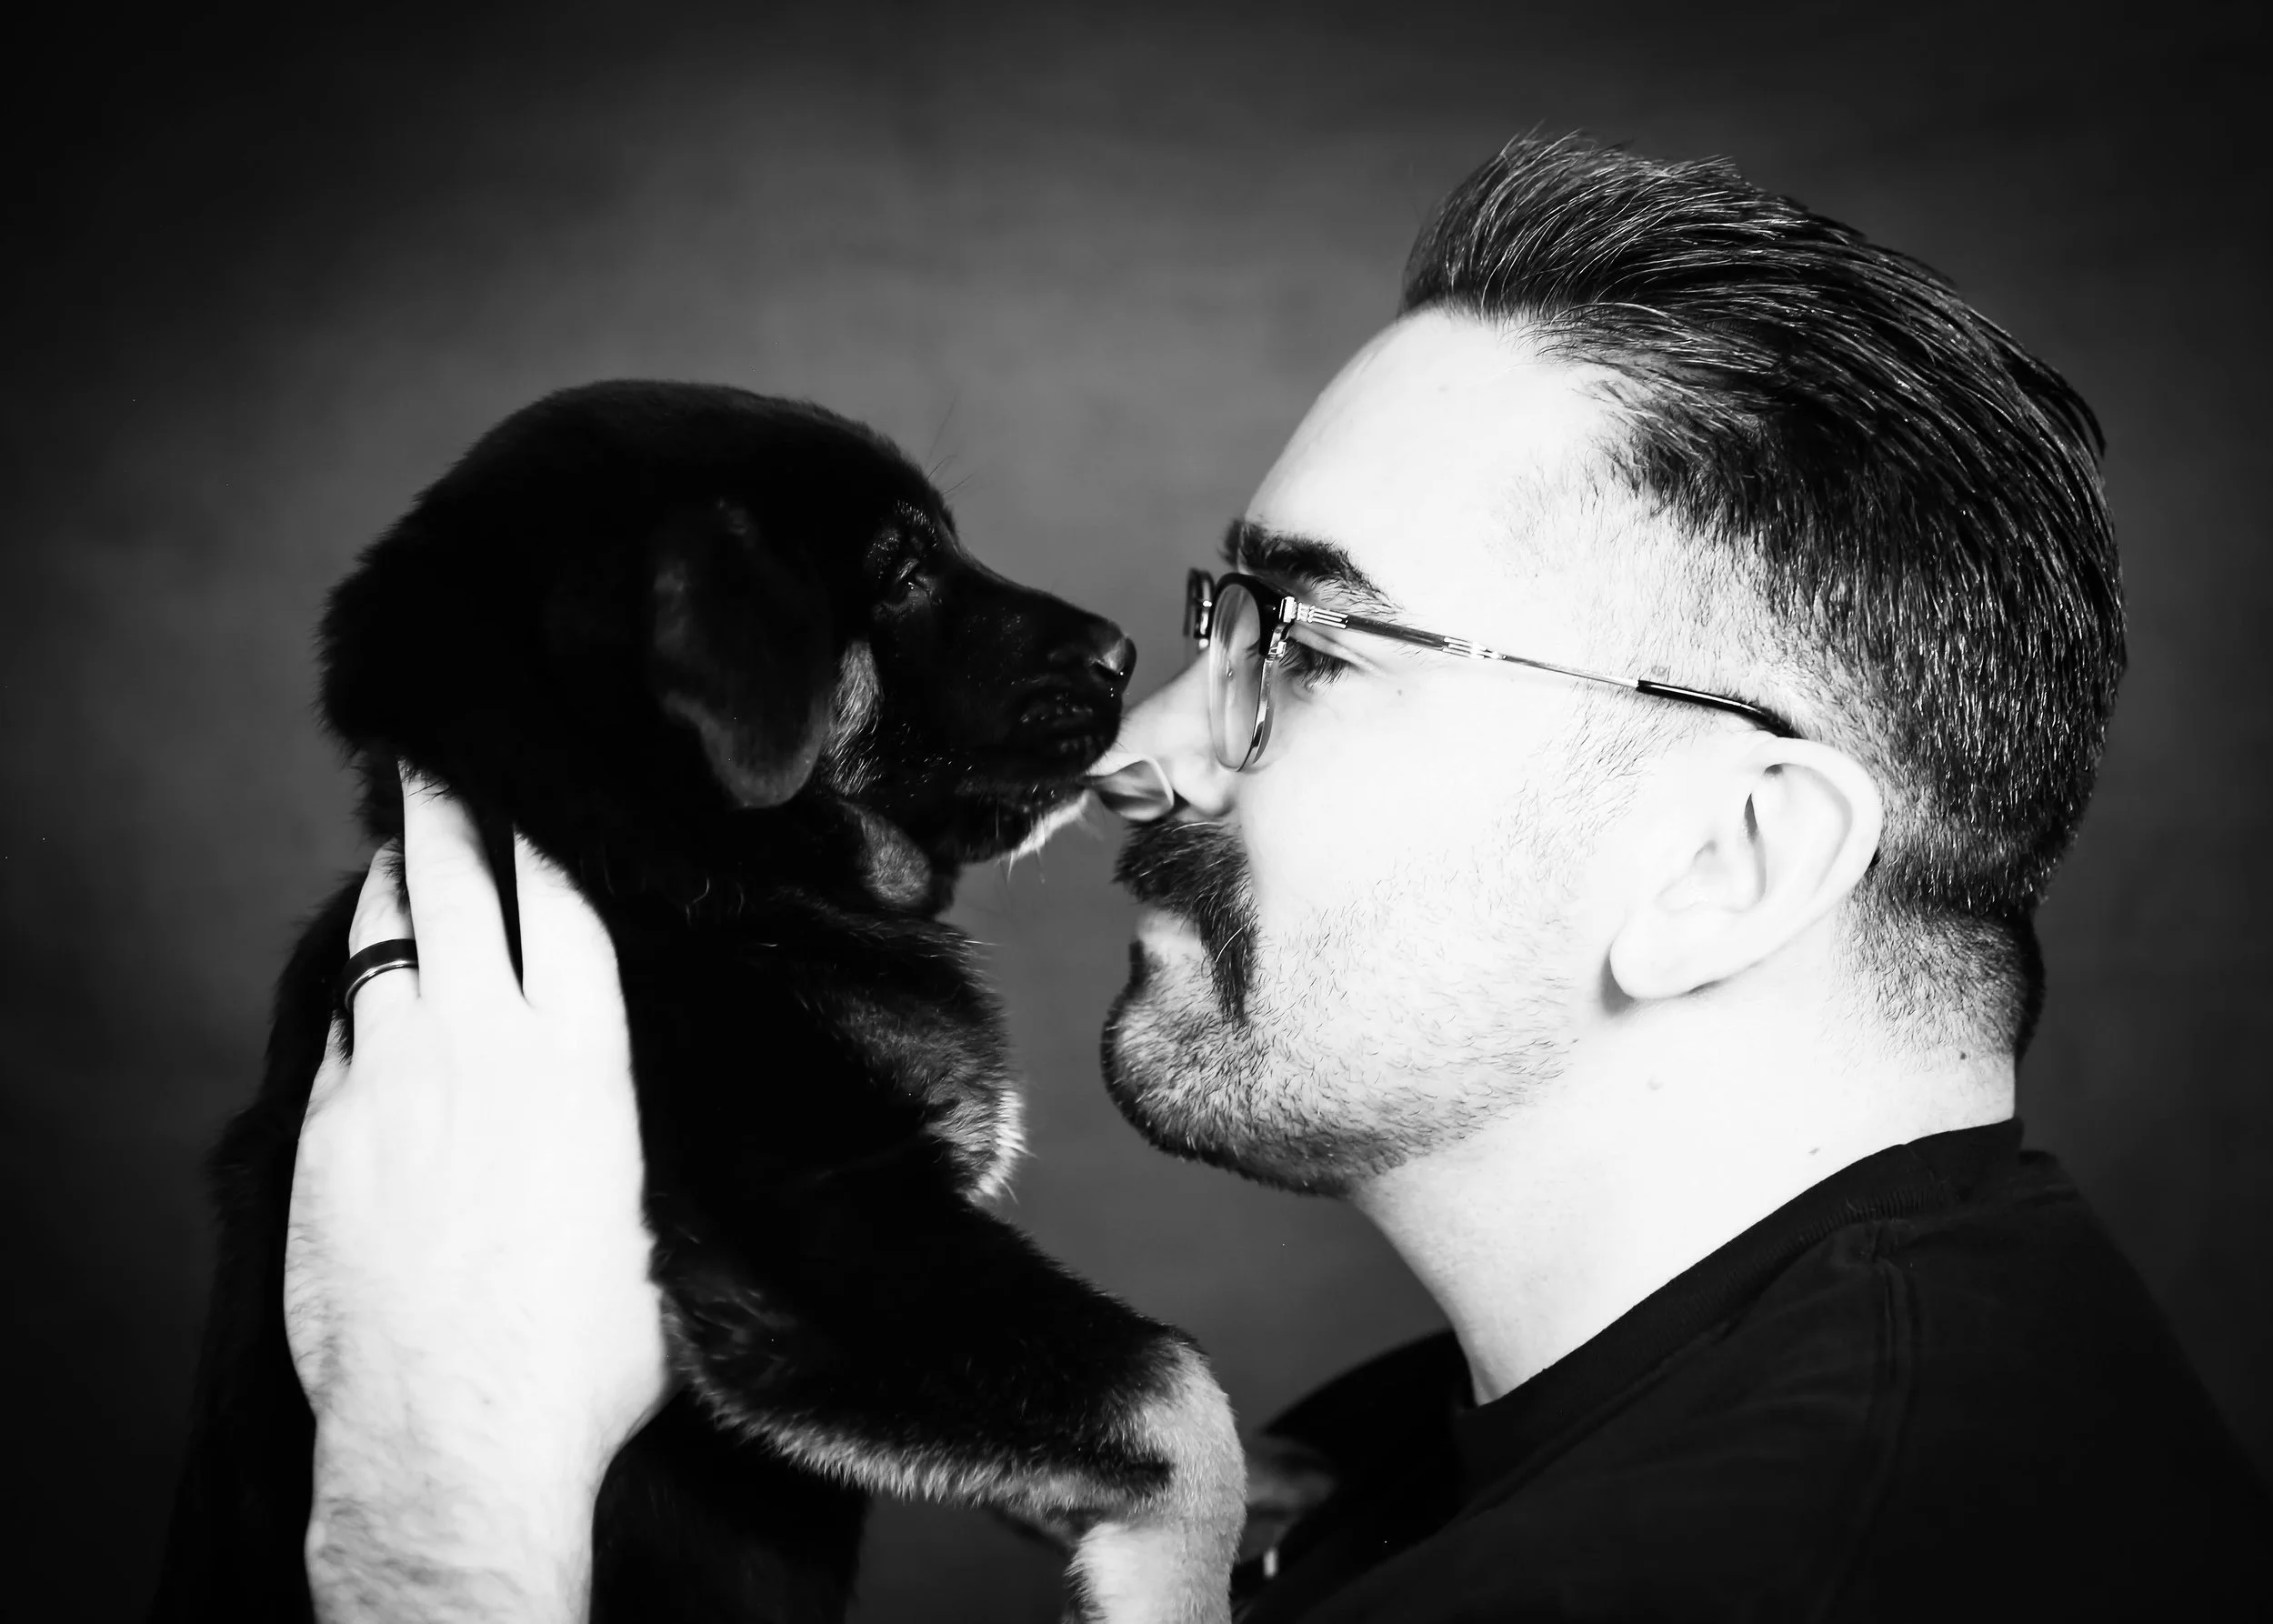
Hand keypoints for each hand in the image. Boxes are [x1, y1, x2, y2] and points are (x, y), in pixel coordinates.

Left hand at [285, 769, 668, 1619]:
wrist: (459, 1430)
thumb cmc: (588, 1351)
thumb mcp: (659, 1221)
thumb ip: (642, 1134)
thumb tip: (645, 1096)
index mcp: (585, 1061)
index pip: (566, 904)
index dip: (549, 829)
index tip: (542, 776)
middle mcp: (487, 1046)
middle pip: (462, 889)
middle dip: (451, 808)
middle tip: (439, 751)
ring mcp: (396, 1081)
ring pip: (387, 940)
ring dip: (396, 880)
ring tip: (398, 836)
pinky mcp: (329, 1131)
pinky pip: (344, 1022)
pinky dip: (360, 979)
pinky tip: (366, 969)